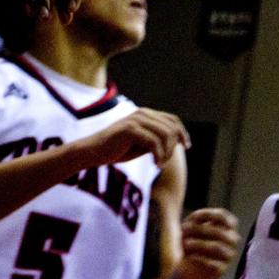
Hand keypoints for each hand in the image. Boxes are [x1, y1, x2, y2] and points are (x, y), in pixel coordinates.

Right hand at [75, 109, 190, 167]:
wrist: (91, 153)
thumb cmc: (116, 150)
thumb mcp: (141, 144)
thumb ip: (157, 140)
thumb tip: (177, 141)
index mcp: (146, 114)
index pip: (172, 120)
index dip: (182, 132)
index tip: (186, 146)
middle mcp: (143, 113)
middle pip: (171, 127)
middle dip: (173, 146)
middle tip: (165, 161)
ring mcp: (136, 119)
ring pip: (165, 134)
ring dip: (166, 152)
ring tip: (160, 164)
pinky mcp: (130, 129)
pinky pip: (154, 142)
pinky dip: (159, 155)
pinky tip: (156, 164)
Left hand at [175, 208, 239, 278]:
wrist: (190, 268)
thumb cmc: (193, 242)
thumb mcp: (192, 228)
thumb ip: (194, 219)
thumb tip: (195, 219)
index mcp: (228, 227)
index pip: (223, 216)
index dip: (210, 214)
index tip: (194, 217)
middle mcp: (232, 239)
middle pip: (219, 232)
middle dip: (200, 230)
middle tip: (184, 230)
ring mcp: (229, 254)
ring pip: (217, 247)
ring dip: (199, 244)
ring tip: (186, 244)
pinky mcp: (222, 269)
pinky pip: (214, 264)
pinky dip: (201, 259)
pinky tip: (191, 257)